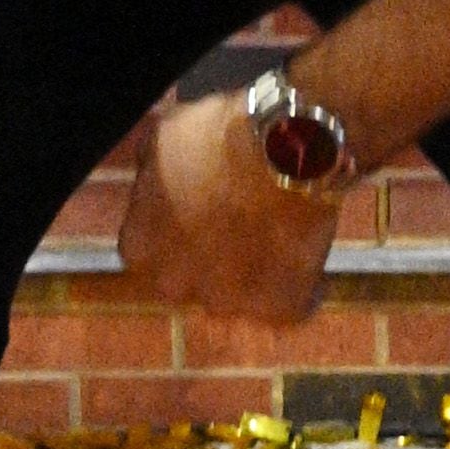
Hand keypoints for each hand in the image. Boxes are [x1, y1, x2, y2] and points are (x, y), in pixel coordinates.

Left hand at [120, 92, 342, 326]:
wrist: (284, 148)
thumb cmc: (221, 138)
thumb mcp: (164, 140)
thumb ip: (152, 175)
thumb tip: (156, 179)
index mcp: (140, 249)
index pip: (153, 255)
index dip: (182, 234)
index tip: (204, 216)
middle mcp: (175, 285)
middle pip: (195, 282)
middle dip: (214, 261)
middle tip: (242, 227)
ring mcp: (228, 303)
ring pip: (242, 297)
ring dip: (258, 275)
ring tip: (281, 235)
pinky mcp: (279, 310)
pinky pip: (292, 306)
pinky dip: (304, 287)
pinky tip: (309, 257)